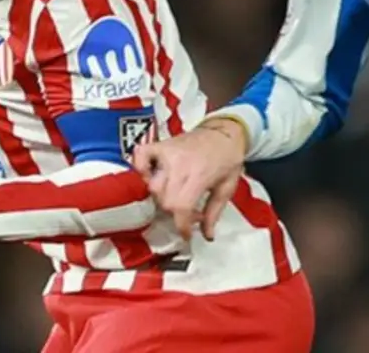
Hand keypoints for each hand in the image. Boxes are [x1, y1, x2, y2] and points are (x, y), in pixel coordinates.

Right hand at [130, 118, 247, 240]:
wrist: (226, 132)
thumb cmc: (227, 159)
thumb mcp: (227, 188)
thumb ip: (214, 213)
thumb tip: (207, 236)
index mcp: (199, 175)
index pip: (180, 207)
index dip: (182, 226)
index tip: (186, 233)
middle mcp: (179, 164)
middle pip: (165, 200)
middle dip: (175, 213)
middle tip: (187, 212)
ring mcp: (167, 153)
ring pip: (152, 185)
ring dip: (162, 197)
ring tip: (176, 196)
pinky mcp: (160, 145)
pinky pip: (140, 157)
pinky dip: (141, 169)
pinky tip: (151, 177)